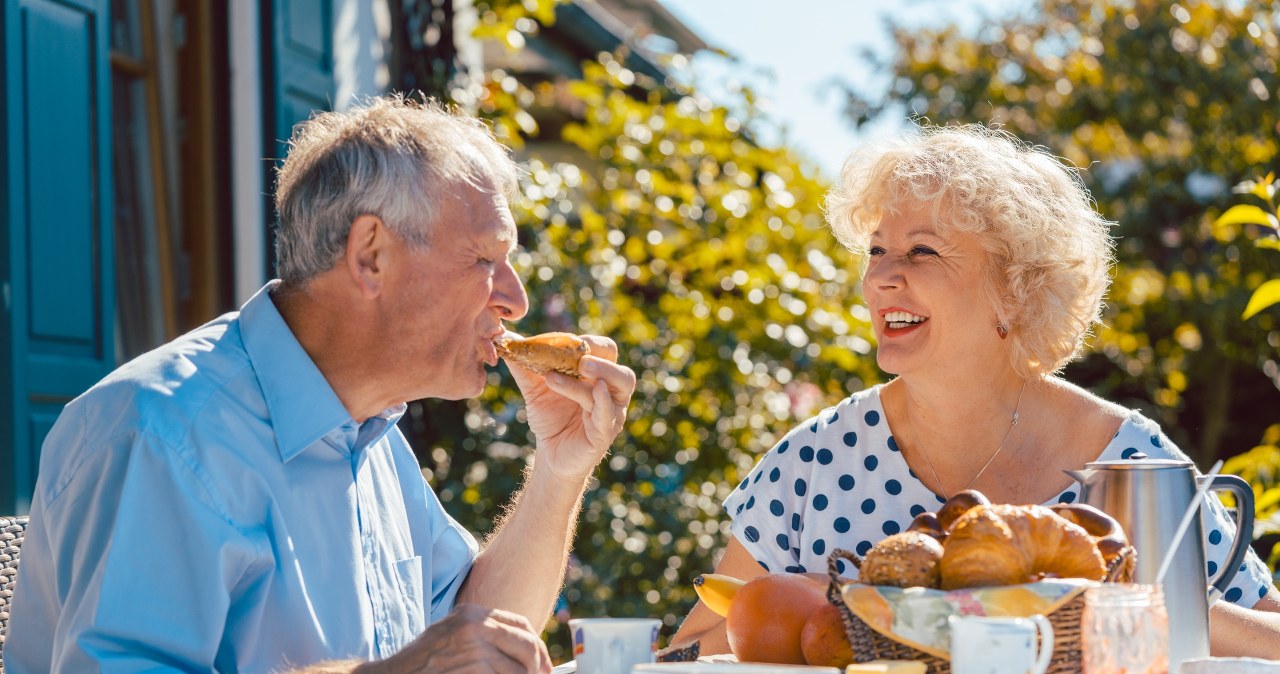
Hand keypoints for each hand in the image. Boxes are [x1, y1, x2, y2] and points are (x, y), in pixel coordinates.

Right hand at [356, 604, 551, 673]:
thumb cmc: (423, 662)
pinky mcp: (474, 670)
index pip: (521, 625)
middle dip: (538, 666)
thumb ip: (484, 635)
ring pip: (518, 670)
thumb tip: (524, 649)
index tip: (543, 663)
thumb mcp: (452, 635)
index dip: (537, 646)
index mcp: (473, 614)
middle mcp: (476, 626)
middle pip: (527, 646)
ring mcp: (474, 649)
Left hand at [506, 335, 636, 481]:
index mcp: (598, 377)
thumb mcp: (535, 390)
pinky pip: (607, 414)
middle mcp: (610, 393)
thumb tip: (508, 341)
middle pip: (620, 368)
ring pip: (615, 387)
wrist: (549, 455)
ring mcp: (610, 413)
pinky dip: (602, 400)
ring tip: (576, 370)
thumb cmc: (550, 419)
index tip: (566, 341)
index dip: (591, 343)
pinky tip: (595, 390)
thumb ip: (524, 367)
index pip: (605, 351)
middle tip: (580, 354)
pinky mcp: (603, 433)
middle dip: (602, 359)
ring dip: (599, 374)